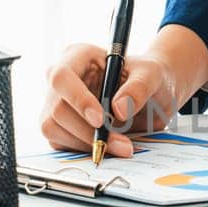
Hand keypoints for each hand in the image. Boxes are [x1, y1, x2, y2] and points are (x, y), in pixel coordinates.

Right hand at [40, 25, 207, 155]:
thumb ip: (138, 88)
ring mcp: (57, 104)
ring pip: (54, 129)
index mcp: (79, 56)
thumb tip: (118, 110)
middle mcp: (63, 80)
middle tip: (122, 144)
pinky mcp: (61, 126)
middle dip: (88, 132)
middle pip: (57, 109)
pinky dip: (86, 150)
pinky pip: (61, 143)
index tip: (101, 120)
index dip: (78, 100)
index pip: (63, 77)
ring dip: (88, 144)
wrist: (153, 94)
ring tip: (122, 147)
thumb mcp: (152, 75)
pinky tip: (110, 147)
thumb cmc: (149, 77)